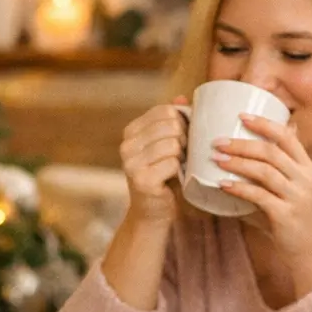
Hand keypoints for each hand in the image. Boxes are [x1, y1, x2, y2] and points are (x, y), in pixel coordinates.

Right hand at [118, 99, 188, 224]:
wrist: (153, 213)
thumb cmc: (165, 177)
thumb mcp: (168, 146)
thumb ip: (173, 122)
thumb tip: (182, 98)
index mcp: (131, 131)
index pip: (165, 110)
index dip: (182, 123)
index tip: (183, 139)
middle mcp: (126, 145)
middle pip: (171, 125)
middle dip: (185, 139)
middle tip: (183, 156)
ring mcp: (131, 163)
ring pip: (173, 144)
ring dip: (183, 157)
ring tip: (179, 167)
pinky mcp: (141, 179)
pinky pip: (173, 163)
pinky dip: (180, 171)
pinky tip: (174, 179)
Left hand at [214, 115, 311, 293]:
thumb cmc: (296, 219)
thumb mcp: (293, 189)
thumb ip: (277, 170)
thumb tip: (250, 151)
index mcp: (306, 167)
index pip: (287, 137)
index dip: (264, 124)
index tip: (242, 116)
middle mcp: (304, 179)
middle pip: (271, 152)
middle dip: (242, 144)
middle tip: (218, 141)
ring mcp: (297, 197)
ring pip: (264, 171)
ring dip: (237, 163)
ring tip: (216, 159)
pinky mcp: (286, 215)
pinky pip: (259, 196)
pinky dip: (239, 188)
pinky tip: (223, 185)